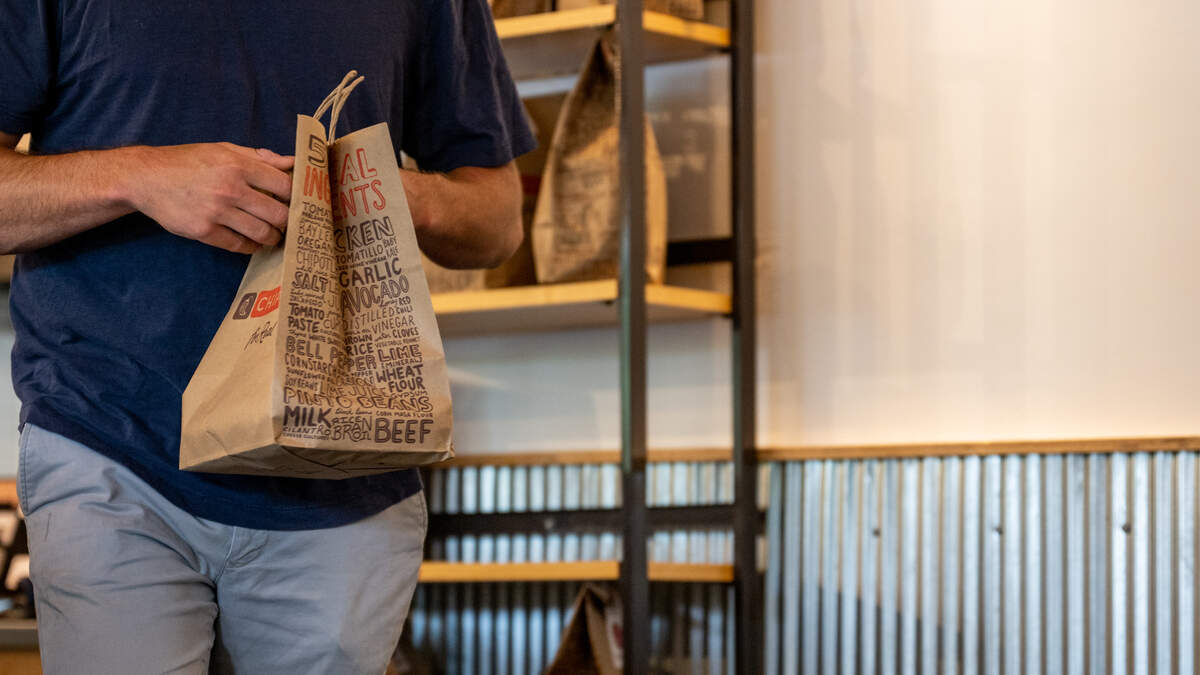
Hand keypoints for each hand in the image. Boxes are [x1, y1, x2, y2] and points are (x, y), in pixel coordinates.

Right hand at [123, 142, 293, 253]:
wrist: (146, 177)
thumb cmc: (189, 161)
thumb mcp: (223, 149)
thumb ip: (259, 157)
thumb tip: (292, 162)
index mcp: (239, 165)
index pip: (285, 185)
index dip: (298, 196)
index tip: (299, 202)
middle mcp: (230, 189)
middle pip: (279, 214)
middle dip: (288, 222)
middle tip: (288, 223)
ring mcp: (216, 212)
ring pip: (261, 233)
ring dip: (272, 238)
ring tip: (272, 235)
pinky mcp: (203, 231)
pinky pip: (239, 246)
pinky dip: (251, 247)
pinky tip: (253, 243)